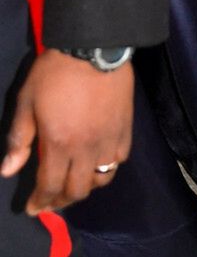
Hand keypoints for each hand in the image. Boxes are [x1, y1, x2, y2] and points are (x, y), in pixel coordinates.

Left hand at [1, 51, 132, 213]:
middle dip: (61, 201)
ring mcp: (109, 140)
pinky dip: (107, 169)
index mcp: (59, 144)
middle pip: (77, 190)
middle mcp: (86, 149)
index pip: (50, 186)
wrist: (94, 48)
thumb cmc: (54, 73)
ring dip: (85, 187)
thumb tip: (7, 171)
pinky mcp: (125, 129)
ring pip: (101, 179)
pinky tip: (98, 163)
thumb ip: (19, 139)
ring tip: (74, 184)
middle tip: (50, 201)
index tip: (32, 208)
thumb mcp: (27, 102)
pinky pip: (118, 160)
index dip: (40, 202)